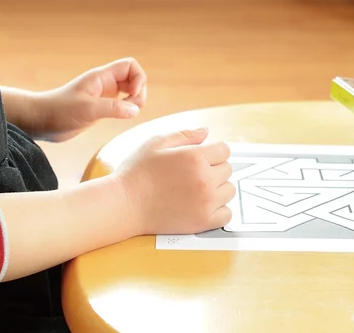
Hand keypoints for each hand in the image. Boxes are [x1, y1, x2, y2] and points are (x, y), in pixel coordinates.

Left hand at [35, 58, 147, 141]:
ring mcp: (102, 95)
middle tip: (131, 108)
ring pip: (129, 91)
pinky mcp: (99, 108)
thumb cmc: (59, 111)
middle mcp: (104, 84)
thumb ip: (113, 108)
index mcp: (101, 77)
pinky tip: (120, 117)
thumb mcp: (88, 110)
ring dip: (134, 101)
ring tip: (127, 113)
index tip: (132, 95)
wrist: (41, 120)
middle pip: (133, 78)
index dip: (138, 78)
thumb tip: (135, 110)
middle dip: (139, 92)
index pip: (130, 66)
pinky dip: (126, 109)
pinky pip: (121, 103)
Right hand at [114, 127, 234, 235]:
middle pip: (228, 169)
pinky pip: (226, 214)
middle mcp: (204, 179)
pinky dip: (219, 210)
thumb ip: (186, 134)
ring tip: (197, 189)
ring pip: (229, 190)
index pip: (224, 150)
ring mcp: (206, 202)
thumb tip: (207, 131)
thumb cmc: (137, 172)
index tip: (201, 157)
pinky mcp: (203, 222)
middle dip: (214, 168)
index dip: (212, 151)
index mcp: (195, 157)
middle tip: (194, 174)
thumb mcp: (157, 142)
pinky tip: (203, 205)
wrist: (125, 204)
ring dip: (218, 188)